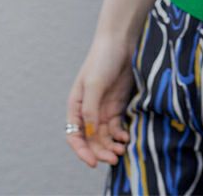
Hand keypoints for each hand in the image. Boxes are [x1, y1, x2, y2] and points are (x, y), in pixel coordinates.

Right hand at [66, 34, 136, 167]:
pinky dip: (121, 135)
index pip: (74, 135)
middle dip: (101, 151)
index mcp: (76, 105)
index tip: (93, 162)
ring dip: (112, 146)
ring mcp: (104, 107)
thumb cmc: (102, 58)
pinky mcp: (118, 104)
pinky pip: (117, 126)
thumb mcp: (94, 83)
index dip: (82, 151)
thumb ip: (91, 109)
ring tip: (122, 150)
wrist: (121, 40)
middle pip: (92, 139)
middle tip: (114, 159)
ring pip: (105, 135)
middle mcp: (89, 110)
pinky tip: (127, 138)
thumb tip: (90, 133)